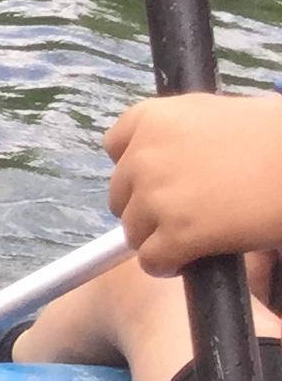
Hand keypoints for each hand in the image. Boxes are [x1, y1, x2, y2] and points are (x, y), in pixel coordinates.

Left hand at [108, 93, 281, 274]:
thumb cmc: (275, 137)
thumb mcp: (218, 115)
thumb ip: (181, 134)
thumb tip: (173, 155)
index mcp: (154, 118)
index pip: (115, 146)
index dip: (134, 168)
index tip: (153, 179)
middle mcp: (144, 155)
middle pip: (120, 194)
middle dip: (146, 207)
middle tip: (181, 212)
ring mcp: (156, 197)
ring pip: (133, 231)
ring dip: (156, 237)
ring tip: (190, 236)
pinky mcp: (176, 234)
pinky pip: (152, 260)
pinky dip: (166, 265)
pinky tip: (188, 261)